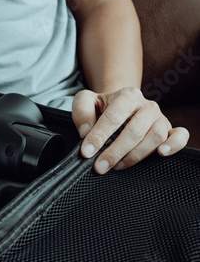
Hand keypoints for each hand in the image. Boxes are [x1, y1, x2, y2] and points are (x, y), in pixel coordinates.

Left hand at [72, 87, 189, 173]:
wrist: (119, 106)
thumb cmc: (101, 106)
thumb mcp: (85, 101)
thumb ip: (81, 112)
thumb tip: (85, 132)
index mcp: (127, 95)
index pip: (113, 117)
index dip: (98, 136)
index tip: (87, 152)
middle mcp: (147, 105)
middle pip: (134, 131)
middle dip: (115, 152)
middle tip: (99, 166)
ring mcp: (160, 118)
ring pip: (154, 138)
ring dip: (135, 155)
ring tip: (116, 166)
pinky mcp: (169, 129)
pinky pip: (180, 136)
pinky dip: (175, 145)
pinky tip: (161, 153)